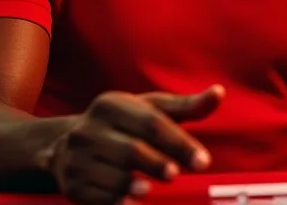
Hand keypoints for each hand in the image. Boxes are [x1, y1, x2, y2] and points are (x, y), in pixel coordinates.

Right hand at [44, 85, 224, 203]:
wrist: (67, 145)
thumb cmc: (124, 125)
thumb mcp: (150, 109)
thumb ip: (186, 106)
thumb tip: (219, 93)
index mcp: (112, 104)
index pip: (152, 123)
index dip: (180, 143)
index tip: (203, 161)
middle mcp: (90, 128)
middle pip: (132, 150)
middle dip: (158, 163)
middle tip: (176, 174)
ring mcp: (77, 157)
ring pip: (114, 176)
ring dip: (137, 184)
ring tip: (151, 188)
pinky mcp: (71, 184)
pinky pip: (98, 198)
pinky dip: (117, 201)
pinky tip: (132, 201)